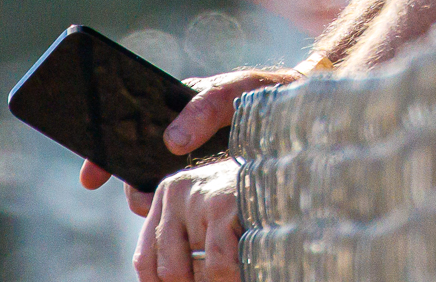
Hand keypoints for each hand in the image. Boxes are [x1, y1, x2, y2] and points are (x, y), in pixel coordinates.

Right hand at [77, 65, 304, 216]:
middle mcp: (176, 141)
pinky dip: (179, 215)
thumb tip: (171, 142)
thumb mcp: (237, 91)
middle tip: (146, 198)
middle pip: (136, 171)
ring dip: (155, 203)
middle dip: (132, 187)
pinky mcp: (208, 188)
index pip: (126, 131)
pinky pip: (183, 205)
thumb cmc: (266, 95)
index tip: (90, 178)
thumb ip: (205, 108)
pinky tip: (192, 220)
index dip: (103, 156)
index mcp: (174, 109)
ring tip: (173, 205)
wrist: (303, 114)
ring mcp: (190, 167)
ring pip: (157, 193)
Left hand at [134, 158, 240, 280]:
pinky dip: (231, 277)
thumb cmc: (252, 192)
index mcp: (169, 194)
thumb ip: (185, 231)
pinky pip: (217, 264)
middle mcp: (177, 191)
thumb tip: (164, 277)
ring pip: (191, 272)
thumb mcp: (212, 208)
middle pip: (166, 269)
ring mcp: (199, 197)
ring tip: (233, 275)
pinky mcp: (222, 206)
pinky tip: (246, 270)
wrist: (289, 163)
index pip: (146, 259)